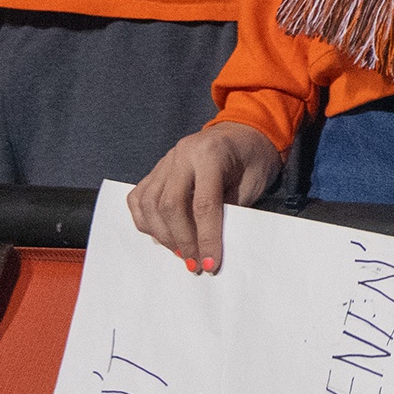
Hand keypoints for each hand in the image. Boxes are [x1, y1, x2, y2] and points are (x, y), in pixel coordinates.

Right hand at [125, 122, 282, 274]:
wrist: (246, 128)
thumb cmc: (254, 156)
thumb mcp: (252, 182)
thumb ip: (231, 209)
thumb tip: (210, 246)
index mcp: (211, 153)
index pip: (203, 204)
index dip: (206, 238)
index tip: (210, 264)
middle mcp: (182, 154)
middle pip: (170, 205)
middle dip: (182, 240)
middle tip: (194, 264)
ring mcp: (166, 160)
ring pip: (149, 204)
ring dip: (162, 235)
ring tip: (181, 253)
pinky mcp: (157, 169)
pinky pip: (140, 198)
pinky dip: (146, 221)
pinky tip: (162, 236)